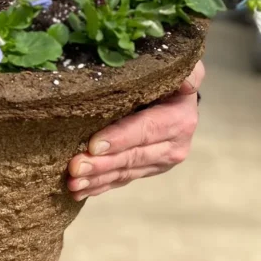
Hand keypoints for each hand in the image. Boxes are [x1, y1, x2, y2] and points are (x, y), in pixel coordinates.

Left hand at [67, 60, 204, 200]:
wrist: (176, 95)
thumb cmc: (170, 76)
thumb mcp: (184, 68)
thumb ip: (187, 72)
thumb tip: (187, 80)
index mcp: (179, 119)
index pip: (146, 130)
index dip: (120, 138)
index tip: (93, 145)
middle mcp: (173, 145)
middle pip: (132, 156)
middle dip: (102, 164)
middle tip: (74, 167)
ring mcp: (159, 161)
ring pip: (124, 171)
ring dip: (97, 179)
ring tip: (73, 183)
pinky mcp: (146, 169)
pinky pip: (121, 179)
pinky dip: (100, 186)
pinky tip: (78, 192)